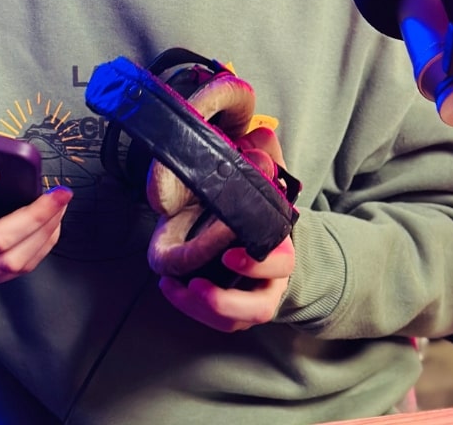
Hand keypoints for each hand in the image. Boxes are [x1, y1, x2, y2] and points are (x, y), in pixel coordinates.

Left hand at [156, 124, 295, 332]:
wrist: (270, 243)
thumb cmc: (264, 212)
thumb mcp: (267, 183)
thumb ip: (267, 158)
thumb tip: (262, 131)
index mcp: (281, 248)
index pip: (280, 262)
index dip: (257, 263)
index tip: (230, 256)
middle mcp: (271, 281)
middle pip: (260, 304)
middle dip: (229, 301)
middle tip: (199, 286)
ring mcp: (252, 298)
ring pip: (236, 320)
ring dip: (206, 310)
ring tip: (177, 291)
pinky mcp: (234, 309)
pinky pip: (219, 321)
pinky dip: (195, 311)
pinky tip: (170, 289)